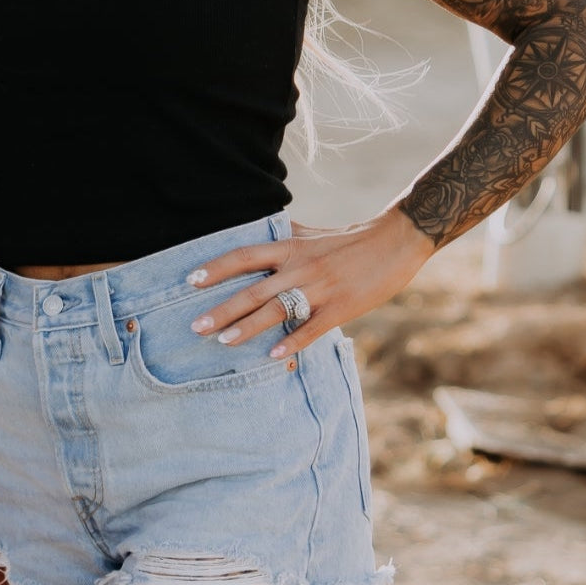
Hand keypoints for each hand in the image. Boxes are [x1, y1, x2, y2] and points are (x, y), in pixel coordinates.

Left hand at [186, 208, 434, 356]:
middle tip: (196, 326)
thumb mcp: (312, 233)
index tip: (191, 280)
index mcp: (290, 247)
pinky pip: (311, 329)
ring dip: (247, 328)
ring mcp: (320, 289)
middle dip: (222, 310)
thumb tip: (261, 227)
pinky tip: (273, 356)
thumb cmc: (350, 240)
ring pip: (275, 311)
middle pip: (253, 290)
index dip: (216, 268)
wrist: (395, 242)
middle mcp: (299, 267)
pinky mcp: (341, 308)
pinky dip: (291, 343)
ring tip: (223, 342)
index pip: (244, 256)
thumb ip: (286, 234)